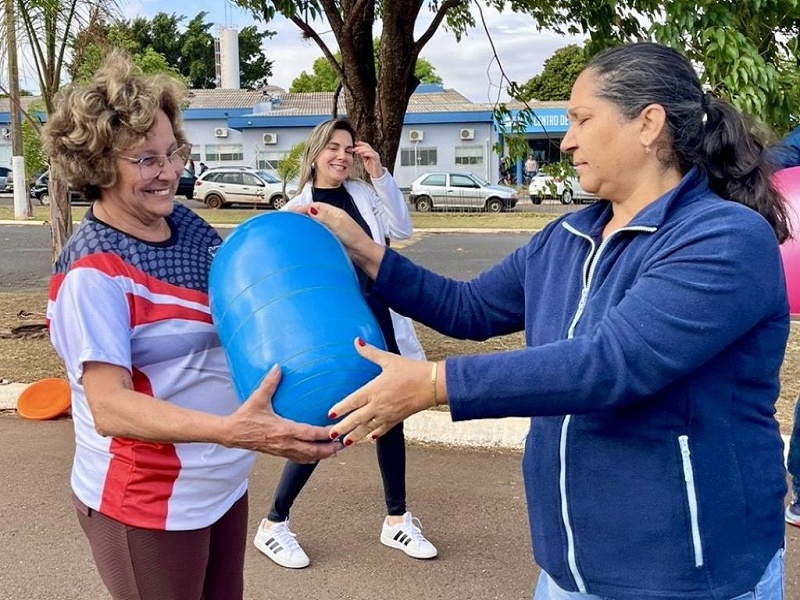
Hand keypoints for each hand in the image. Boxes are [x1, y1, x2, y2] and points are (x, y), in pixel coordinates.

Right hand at [225, 365, 339, 462]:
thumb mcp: (258, 398)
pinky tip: (316, 455)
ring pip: (307, 457)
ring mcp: (282, 450)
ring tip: (335, 450)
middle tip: (343, 444)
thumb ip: (270, 383)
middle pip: (313, 451)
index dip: (326, 434)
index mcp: (284, 430)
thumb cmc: (245, 417)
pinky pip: (298, 458)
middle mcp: (285, 443)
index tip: (337, 430)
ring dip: (322, 455)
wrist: (231, 434)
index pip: (310, 434)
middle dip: (330, 449)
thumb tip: (278, 367)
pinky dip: (310, 458)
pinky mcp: (279, 453)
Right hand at [291, 203, 385, 277]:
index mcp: (335, 213)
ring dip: (305, 223)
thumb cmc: (355, 238)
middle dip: (302, 214)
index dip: (303, 207)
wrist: (362, 253)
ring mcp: (331, 229)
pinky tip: (304, 236)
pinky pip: (317, 233)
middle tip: (289, 217)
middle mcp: (332, 220)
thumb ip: (324, 217)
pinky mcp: (330, 238)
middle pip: (314, 213)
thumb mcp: (338, 224)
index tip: (292, 210)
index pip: (316, 206)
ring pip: (315, 223)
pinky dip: (310, 232)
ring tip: (294, 225)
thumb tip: (310, 209)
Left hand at [327, 339, 433, 445]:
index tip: (330, 414)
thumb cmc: (411, 370)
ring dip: (356, 435)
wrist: (432, 384)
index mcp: (374, 389)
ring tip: (346, 442)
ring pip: (368, 428)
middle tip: (331, 434)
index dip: (340, 408)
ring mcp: (388, 413)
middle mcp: (379, 404)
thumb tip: (357, 341)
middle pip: (357, 419)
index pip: (353, 401)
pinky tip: (371, 438)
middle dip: (343, 427)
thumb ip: (370, 352)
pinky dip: (376, 434)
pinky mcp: (398, 418)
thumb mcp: (389, 359)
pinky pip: (384, 429)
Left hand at [353, 141, 382, 178]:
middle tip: (354, 148)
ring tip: (357, 151)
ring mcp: (376, 156)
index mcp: (371, 153)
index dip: (361, 144)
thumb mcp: (365, 161)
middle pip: (367, 146)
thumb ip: (363, 156)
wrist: (377, 175)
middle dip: (360, 147)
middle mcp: (374, 153)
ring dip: (362, 150)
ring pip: (369, 150)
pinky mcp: (377, 160)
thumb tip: (358, 151)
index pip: (366, 146)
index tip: (355, 143)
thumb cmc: (371, 168)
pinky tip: (363, 154)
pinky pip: (372, 155)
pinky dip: (368, 154)